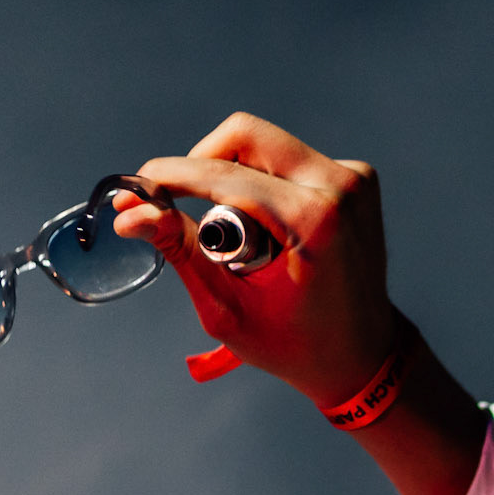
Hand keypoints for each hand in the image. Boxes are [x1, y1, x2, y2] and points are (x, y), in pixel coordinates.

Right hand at [112, 111, 397, 407]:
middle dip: (201, 165)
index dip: (169, 178)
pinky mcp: (358, 177)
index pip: (223, 175)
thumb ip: (181, 252)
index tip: (133, 189)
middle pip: (244, 136)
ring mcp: (355, 178)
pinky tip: (270, 230)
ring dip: (234, 176)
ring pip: (265, 144)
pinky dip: (266, 183)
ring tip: (238, 234)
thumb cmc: (296, 346)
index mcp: (315, 221)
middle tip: (181, 206)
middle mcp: (341, 186)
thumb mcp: (229, 310)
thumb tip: (130, 214)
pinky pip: (290, 159)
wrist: (363, 358)